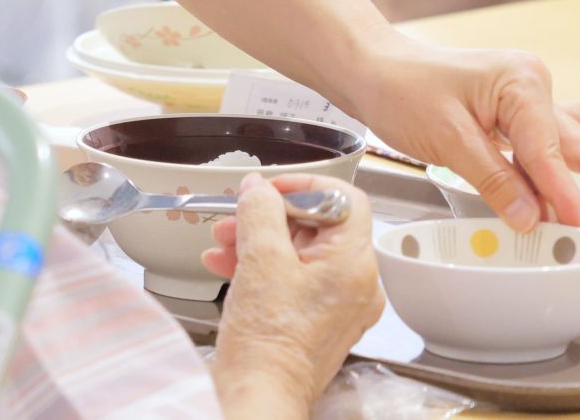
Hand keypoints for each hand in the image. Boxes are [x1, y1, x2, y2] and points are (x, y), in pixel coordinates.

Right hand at [207, 174, 380, 417]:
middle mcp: (357, 285)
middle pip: (318, 226)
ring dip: (259, 240)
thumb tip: (258, 188)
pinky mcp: (320, 320)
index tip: (269, 190)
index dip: (304, 187)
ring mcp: (340, 305)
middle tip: (234, 217)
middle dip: (269, 217)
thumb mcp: (260, 260)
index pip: (345, 200)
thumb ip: (260, 211)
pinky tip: (227, 267)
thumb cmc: (268, 341)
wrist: (262, 392)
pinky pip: (296, 278)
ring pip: (302, 252)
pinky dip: (263, 267)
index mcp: (354, 265)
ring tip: (222, 244)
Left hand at [343, 39, 579, 229]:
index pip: (546, 151)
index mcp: (519, 84)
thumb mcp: (443, 136)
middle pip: (579, 143)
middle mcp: (531, 88)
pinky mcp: (517, 114)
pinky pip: (560, 132)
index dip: (557, 192)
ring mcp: (527, 100)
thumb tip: (529, 217)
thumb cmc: (401, 89)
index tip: (574, 225)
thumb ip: (491, 177)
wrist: (372, 68)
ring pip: (578, 140)